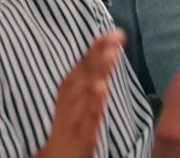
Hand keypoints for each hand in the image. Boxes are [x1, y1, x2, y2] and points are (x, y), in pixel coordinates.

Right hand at [34, 29, 124, 157]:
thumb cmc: (63, 146)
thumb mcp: (73, 119)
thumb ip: (82, 99)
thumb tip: (98, 78)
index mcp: (68, 104)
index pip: (80, 73)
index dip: (94, 52)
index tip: (111, 33)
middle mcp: (69, 111)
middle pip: (81, 78)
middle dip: (98, 54)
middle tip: (116, 34)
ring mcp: (73, 125)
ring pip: (84, 95)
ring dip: (97, 72)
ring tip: (111, 52)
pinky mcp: (78, 141)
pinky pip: (86, 121)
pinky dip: (93, 103)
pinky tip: (102, 87)